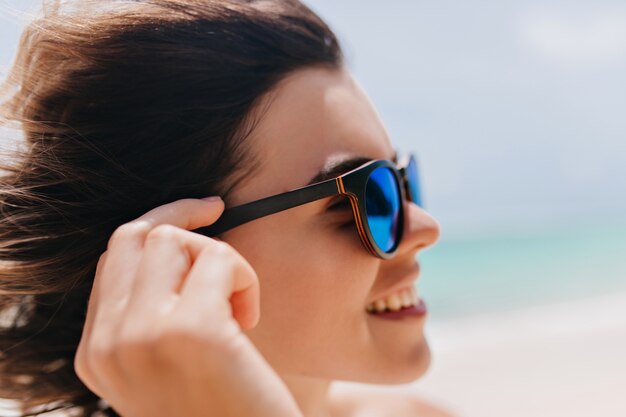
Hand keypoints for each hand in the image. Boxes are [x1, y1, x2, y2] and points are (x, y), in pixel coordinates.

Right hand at [74, 197, 302, 416]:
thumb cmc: (219, 410)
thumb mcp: (164, 368)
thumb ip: (148, 315)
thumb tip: (176, 242)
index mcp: (97, 353)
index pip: (114, 259)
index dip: (157, 224)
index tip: (198, 214)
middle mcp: (109, 343)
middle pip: (137, 235)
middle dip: (184, 219)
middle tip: (218, 215)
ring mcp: (143, 335)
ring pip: (175, 238)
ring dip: (219, 258)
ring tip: (238, 306)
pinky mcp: (190, 331)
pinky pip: (219, 258)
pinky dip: (244, 278)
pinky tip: (249, 319)